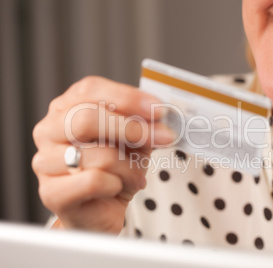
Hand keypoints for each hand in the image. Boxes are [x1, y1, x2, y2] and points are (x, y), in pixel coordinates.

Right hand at [32, 76, 173, 233]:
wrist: (102, 209)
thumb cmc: (114, 170)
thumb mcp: (133, 140)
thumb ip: (141, 123)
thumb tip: (159, 116)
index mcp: (66, 108)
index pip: (91, 90)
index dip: (128, 97)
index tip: (158, 109)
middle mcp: (49, 130)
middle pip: (88, 118)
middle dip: (133, 129)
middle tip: (163, 138)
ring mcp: (45, 162)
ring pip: (98, 154)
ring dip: (129, 167)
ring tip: (135, 175)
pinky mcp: (51, 192)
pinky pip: (93, 181)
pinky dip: (116, 185)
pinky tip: (117, 188)